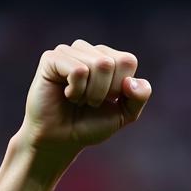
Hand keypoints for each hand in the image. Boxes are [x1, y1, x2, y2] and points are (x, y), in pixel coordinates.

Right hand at [17, 40, 151, 159]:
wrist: (62, 140)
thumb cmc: (90, 124)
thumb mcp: (124, 114)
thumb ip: (139, 98)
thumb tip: (133, 81)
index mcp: (106, 58)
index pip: (128, 61)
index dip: (121, 88)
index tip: (107, 100)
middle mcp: (87, 50)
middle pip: (112, 63)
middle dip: (105, 92)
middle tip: (89, 102)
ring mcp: (68, 52)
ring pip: (98, 64)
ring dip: (91, 93)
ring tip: (77, 99)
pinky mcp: (51, 58)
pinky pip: (78, 70)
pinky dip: (77, 90)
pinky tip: (66, 94)